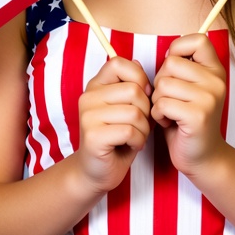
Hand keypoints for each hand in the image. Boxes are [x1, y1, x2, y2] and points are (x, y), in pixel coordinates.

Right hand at [73, 56, 151, 194]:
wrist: (97, 171)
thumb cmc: (118, 137)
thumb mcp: (127, 107)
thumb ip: (132, 86)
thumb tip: (139, 63)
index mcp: (96, 86)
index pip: (119, 63)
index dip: (139, 78)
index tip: (143, 96)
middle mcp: (88, 97)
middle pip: (134, 90)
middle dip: (146, 110)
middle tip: (141, 124)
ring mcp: (88, 116)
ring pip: (134, 112)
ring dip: (144, 129)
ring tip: (137, 136)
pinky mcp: (93, 136)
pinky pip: (129, 131)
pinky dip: (138, 140)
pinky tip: (132, 145)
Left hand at [151, 33, 227, 176]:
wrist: (203, 156)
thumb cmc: (188, 119)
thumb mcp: (190, 87)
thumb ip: (182, 67)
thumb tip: (165, 53)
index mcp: (216, 70)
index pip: (198, 40)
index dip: (179, 49)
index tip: (174, 69)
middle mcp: (216, 81)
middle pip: (171, 63)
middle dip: (161, 82)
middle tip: (171, 99)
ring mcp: (209, 98)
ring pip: (163, 84)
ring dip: (158, 100)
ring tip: (170, 112)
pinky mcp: (198, 116)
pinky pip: (162, 104)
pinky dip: (158, 115)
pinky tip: (169, 122)